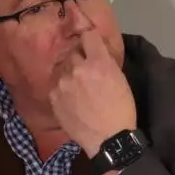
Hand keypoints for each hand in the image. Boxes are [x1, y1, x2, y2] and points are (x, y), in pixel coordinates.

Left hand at [49, 31, 136, 156]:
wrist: (107, 139)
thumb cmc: (121, 110)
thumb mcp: (120, 80)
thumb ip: (106, 63)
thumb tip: (96, 52)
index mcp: (99, 62)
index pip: (88, 35)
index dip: (90, 39)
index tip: (91, 44)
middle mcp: (77, 68)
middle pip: (73, 52)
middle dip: (80, 58)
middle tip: (86, 70)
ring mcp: (62, 82)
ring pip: (62, 67)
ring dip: (69, 71)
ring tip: (76, 84)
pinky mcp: (53, 96)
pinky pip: (55, 83)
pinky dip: (61, 86)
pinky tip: (70, 96)